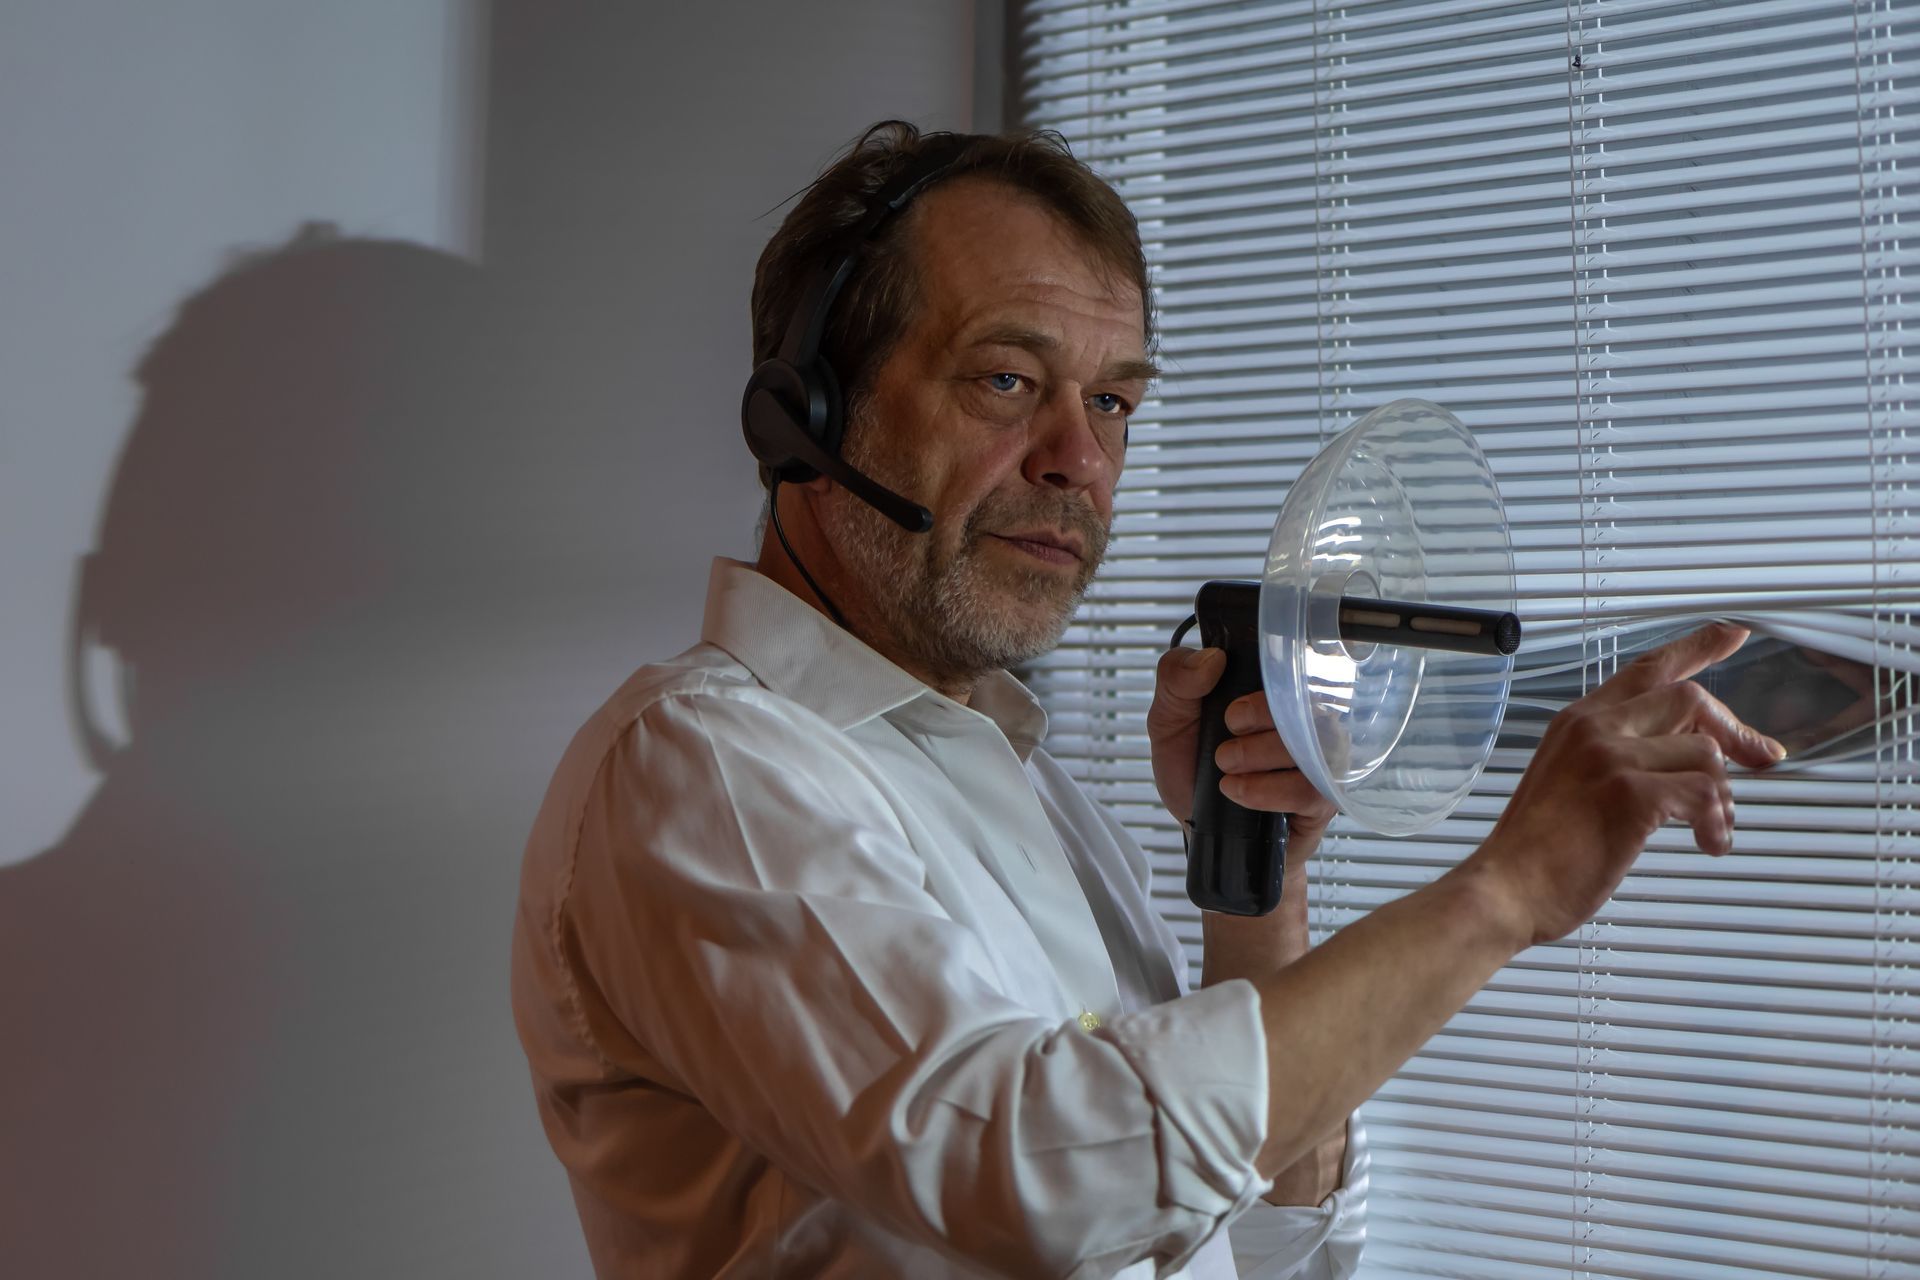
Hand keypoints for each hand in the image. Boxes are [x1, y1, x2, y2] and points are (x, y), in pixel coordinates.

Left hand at [1147, 647, 1336, 849]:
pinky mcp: (1322, 798)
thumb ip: (1176, 681)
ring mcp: (1316, 758)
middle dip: (1259, 724)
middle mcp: (1301, 719)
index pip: (1287, 667)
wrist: (1199, 832)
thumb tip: (1212, 658)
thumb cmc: (1191, 771)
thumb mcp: (1168, 722)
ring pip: (1312, 745)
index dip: (1263, 687)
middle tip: (1224, 750)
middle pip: (1305, 705)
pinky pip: (1312, 788)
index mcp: (1268, 691)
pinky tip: (1239, 793)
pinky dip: (1270, 791)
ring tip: (1225, 773)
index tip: (1230, 715)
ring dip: (1261, 758)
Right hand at [1465, 622, 1786, 948]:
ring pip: (1706, 752)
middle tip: (1761, 758)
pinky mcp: (1630, 793)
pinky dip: (1717, 825)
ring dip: (1724, 796)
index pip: (1647, 668)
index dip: (1697, 647)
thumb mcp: (1569, 783)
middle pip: (1689, 698)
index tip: (1733, 633)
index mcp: (1578, 721)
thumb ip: (1615, 759)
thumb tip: (1687, 765)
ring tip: (1712, 829)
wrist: (1507, 887)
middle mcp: (1594, 727)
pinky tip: (1707, 846)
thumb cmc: (1537, 850)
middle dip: (1735, 729)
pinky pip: (1705, 795)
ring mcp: (1611, 757)